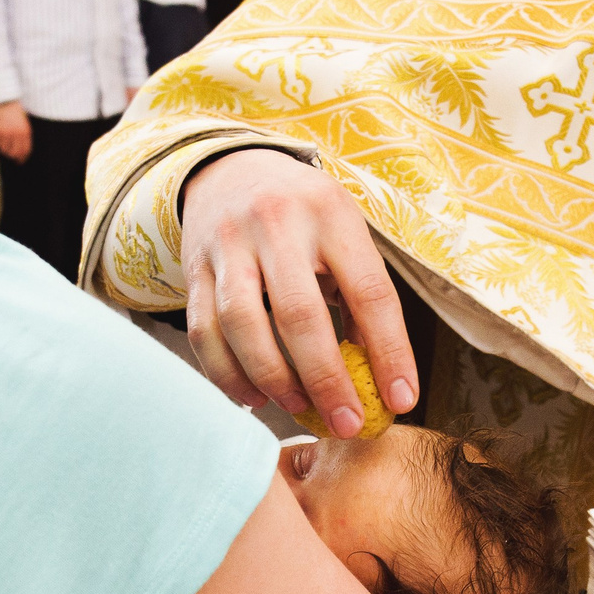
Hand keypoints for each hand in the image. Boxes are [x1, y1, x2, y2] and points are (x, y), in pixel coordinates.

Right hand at [0, 101, 30, 162]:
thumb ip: (24, 138)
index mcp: (25, 132)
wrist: (6, 100)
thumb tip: (22, 153)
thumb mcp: (25, 125)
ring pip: (3, 149)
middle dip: (12, 156)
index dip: (22, 158)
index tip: (20, 161)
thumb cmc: (16, 113)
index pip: (25, 151)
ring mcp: (5, 132)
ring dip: (3, 149)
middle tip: (10, 156)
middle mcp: (15, 134)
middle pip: (13, 153)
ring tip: (4, 144)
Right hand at [182, 146, 419, 436]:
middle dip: (326, 380)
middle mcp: (276, 223)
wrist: (231, 170)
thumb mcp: (343, 232)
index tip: (400, 399)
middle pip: (300, 314)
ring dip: (273, 379)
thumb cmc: (303, 215)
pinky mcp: (193, 267)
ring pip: (242, 325)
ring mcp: (228, 244)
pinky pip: (204, 332)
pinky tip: (254, 396)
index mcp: (331, 213)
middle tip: (347, 424)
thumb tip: (380, 378)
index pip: (369, 291)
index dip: (390, 351)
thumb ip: (360, 294)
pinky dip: (228, 374)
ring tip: (298, 407)